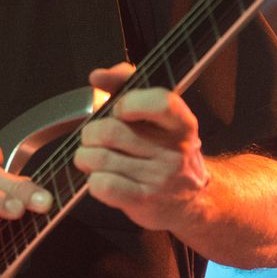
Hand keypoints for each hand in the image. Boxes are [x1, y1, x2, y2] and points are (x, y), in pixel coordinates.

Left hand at [74, 62, 208, 230]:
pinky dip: (92, 179)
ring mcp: (160, 178)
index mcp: (181, 123)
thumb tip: (98, 76)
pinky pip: (103, 185)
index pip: (161, 103)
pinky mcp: (144, 201)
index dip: (130, 102)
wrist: (191, 199)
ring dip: (85, 156)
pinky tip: (100, 177)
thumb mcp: (156, 115)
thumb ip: (126, 85)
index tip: (118, 108)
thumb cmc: (165, 150)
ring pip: (100, 158)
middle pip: (111, 131)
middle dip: (91, 132)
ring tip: (91, 157)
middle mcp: (174, 150)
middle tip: (93, 137)